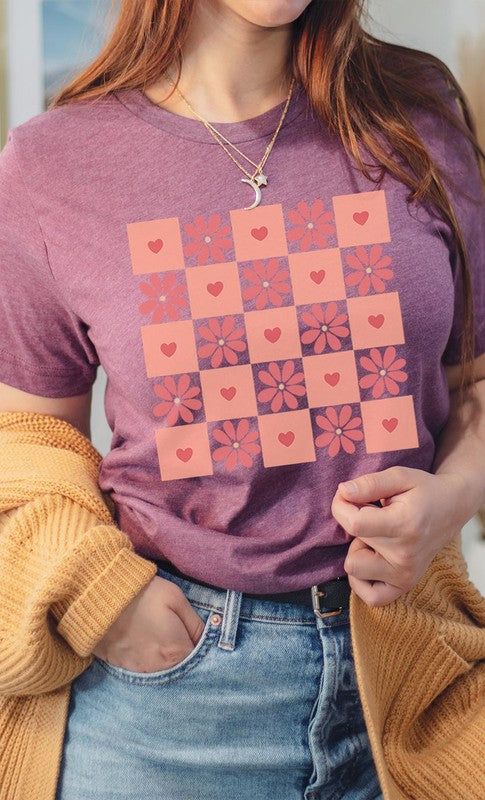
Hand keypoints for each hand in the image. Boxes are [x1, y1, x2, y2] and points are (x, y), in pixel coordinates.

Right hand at [91, 575, 205, 671]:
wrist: (99, 595)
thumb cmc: (142, 593)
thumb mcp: (176, 599)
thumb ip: (196, 623)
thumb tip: (209, 638)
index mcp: (176, 653)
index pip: (201, 663)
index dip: (203, 650)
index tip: (199, 638)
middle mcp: (158, 669)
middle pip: (180, 670)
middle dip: (185, 656)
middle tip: (178, 635)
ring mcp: (137, 670)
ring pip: (161, 672)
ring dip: (165, 659)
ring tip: (159, 637)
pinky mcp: (120, 666)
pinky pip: (141, 669)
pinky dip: (147, 659)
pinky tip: (144, 642)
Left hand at [331, 466, 467, 606]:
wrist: (451, 509)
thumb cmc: (423, 491)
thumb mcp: (399, 476)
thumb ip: (369, 483)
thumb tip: (342, 492)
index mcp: (404, 525)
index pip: (354, 524)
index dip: (341, 506)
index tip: (346, 496)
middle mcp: (405, 556)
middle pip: (352, 546)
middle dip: (355, 527)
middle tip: (375, 517)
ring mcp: (406, 575)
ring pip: (354, 570)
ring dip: (359, 551)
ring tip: (378, 537)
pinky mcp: (405, 585)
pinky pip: (371, 597)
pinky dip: (362, 579)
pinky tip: (371, 559)